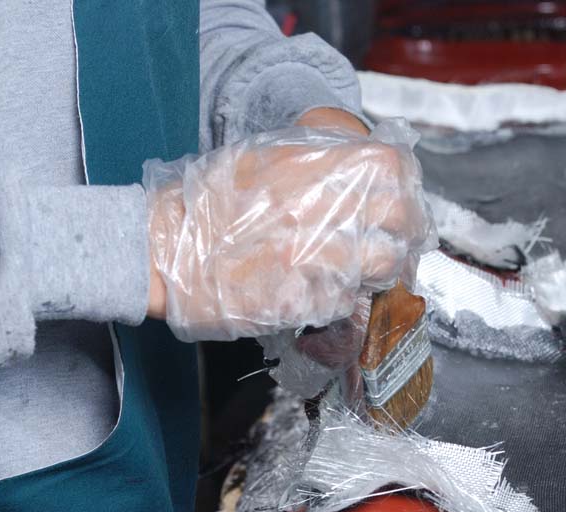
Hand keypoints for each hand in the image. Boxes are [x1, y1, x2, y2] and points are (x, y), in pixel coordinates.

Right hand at [144, 118, 433, 341]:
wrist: (165, 251)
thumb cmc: (206, 204)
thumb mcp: (260, 158)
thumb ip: (314, 162)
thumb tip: (360, 173)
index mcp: (313, 167)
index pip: (392, 168)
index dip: (401, 186)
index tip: (396, 200)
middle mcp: (324, 210)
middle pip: (400, 221)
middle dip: (400, 232)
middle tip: (387, 242)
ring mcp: (319, 257)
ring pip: (383, 266)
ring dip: (378, 269)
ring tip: (357, 270)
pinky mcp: (308, 299)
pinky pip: (348, 299)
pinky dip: (341, 297)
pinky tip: (319, 289)